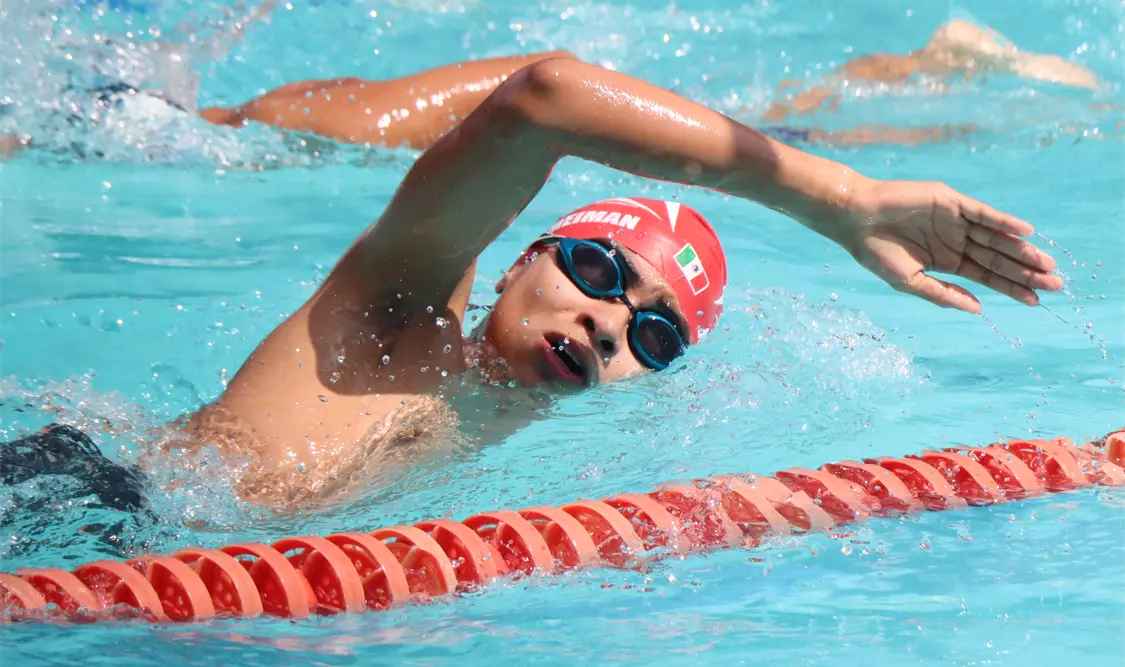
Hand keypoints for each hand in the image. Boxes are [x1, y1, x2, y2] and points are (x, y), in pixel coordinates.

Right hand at [840, 179, 1062, 312]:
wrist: (855, 219)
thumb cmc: (875, 253)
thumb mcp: (910, 282)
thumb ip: (943, 294)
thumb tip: (978, 309)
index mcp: (948, 261)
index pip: (987, 277)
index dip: (1012, 288)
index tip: (1037, 301)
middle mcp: (957, 241)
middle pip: (999, 258)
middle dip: (1025, 271)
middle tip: (1056, 283)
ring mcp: (956, 221)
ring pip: (997, 238)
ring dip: (1021, 249)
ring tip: (1046, 263)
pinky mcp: (952, 202)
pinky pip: (984, 213)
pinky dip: (1004, 222)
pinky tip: (1025, 232)